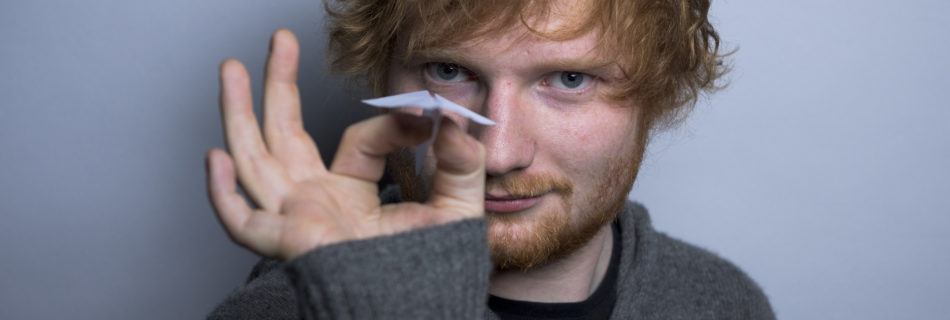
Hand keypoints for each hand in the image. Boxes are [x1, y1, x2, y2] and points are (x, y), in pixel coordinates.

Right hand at [205, 29, 485, 260]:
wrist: (418, 306)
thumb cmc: (433, 269)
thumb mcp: (456, 206)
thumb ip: (460, 162)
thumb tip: (450, 118)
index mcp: (350, 190)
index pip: (360, 140)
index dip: (393, 125)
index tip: (427, 116)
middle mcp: (315, 199)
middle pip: (283, 133)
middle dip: (277, 84)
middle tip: (278, 41)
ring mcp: (295, 217)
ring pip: (254, 158)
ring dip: (238, 112)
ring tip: (231, 69)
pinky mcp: (286, 242)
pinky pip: (242, 222)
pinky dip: (223, 194)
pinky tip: (216, 156)